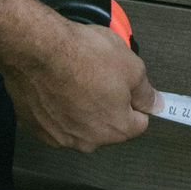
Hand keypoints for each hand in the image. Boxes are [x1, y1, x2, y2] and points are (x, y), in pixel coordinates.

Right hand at [0, 16, 158, 150]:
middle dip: (108, 104)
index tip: (131, 90)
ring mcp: (59, 135)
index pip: (139, 123)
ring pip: (79, 122)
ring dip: (80, 106)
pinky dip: (57, 105)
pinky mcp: (36, 126)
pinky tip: (57, 85)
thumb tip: (154, 102)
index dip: (136, 102)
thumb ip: (146, 91)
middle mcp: (88, 140)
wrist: (38, 49)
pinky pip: (54, 119)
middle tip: (101, 77)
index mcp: (116, 128)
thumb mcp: (132, 66)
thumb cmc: (81, 56)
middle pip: (107, 125)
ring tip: (77, 78)